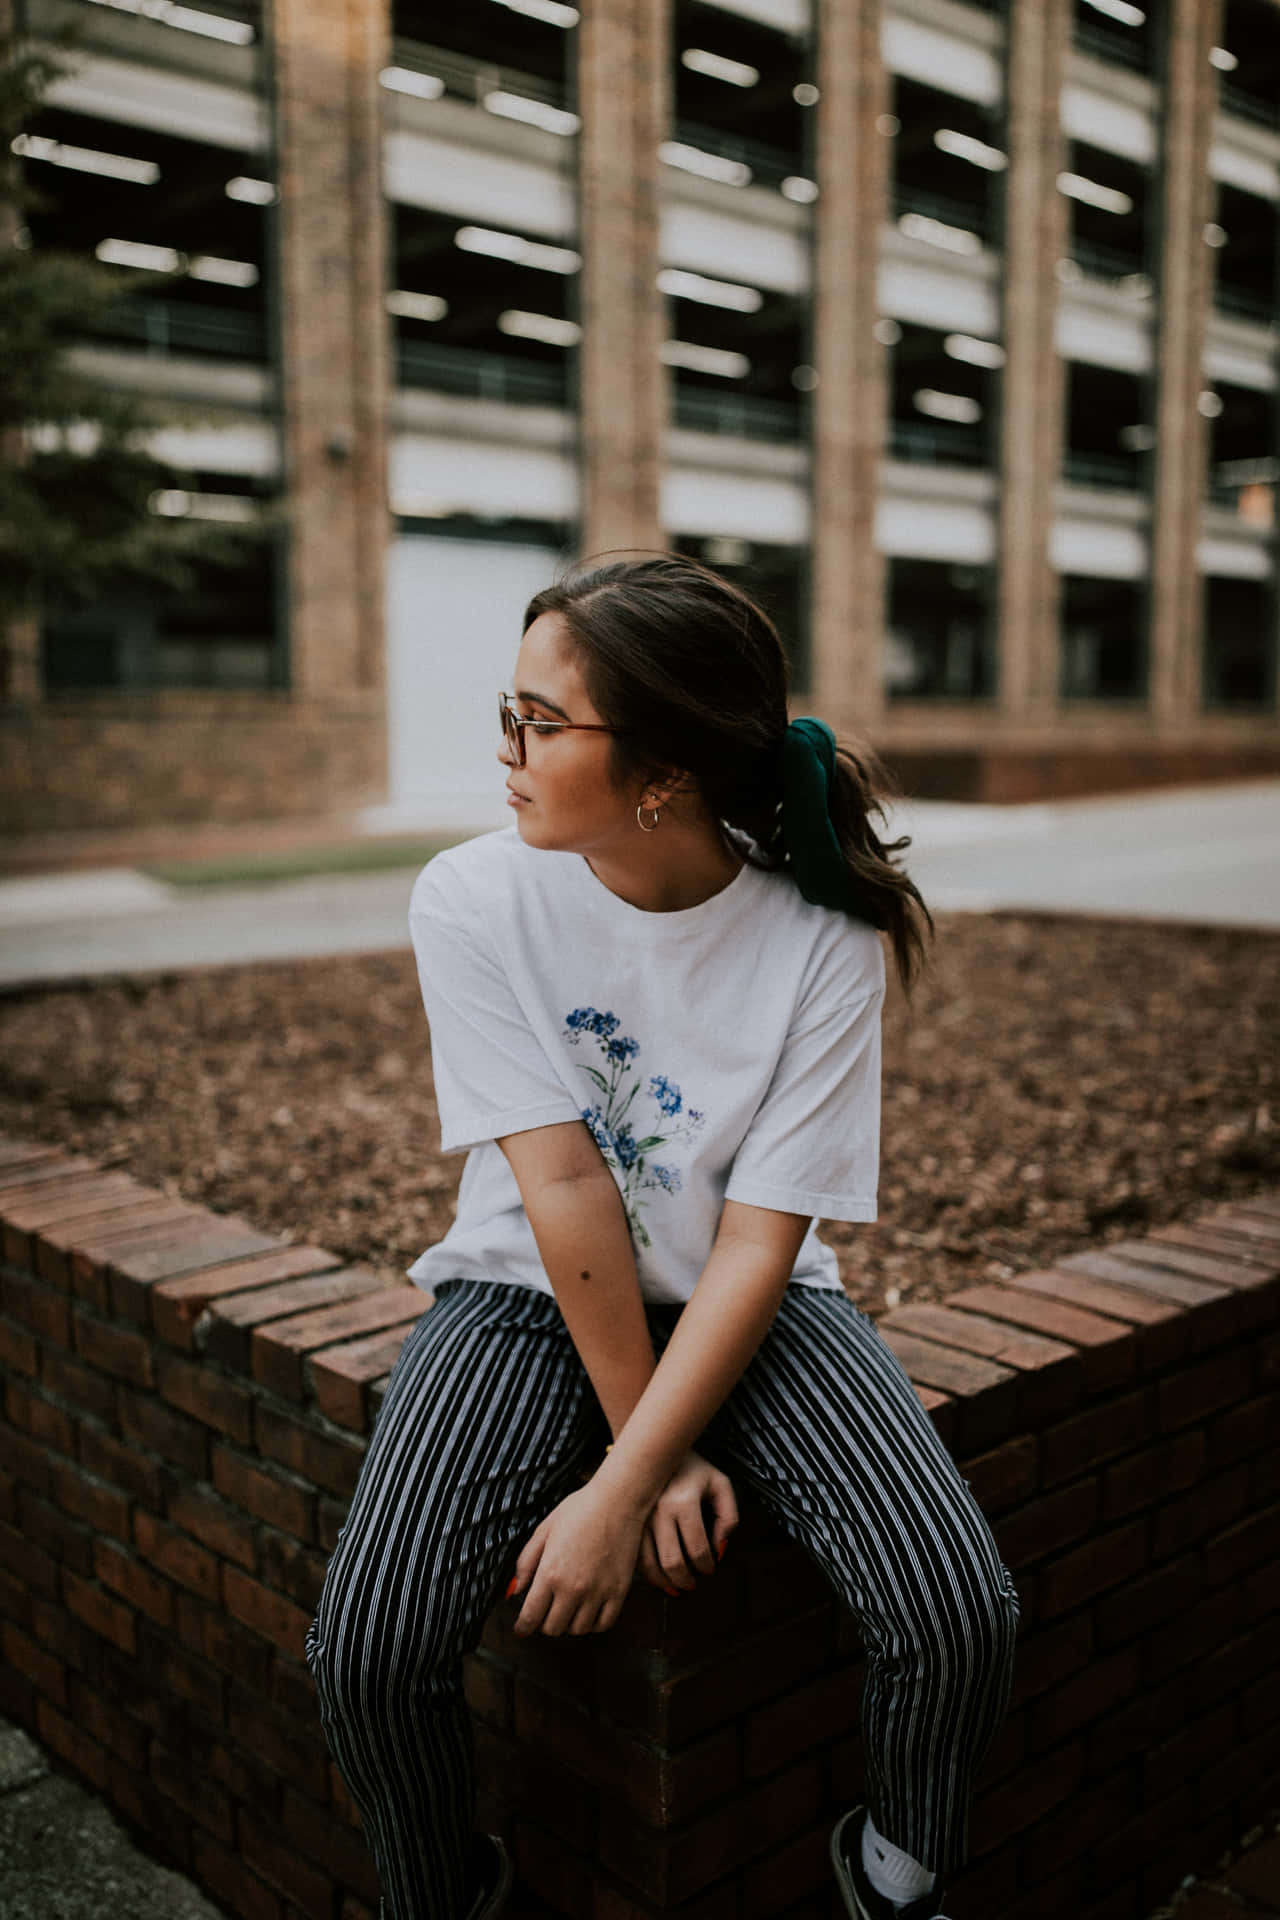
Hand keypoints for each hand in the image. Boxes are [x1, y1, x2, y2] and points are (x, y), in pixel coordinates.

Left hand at [509, 1482, 645, 1637]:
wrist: (618, 1500)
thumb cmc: (580, 1510)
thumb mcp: (544, 1530)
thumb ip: (526, 1562)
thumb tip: (516, 1590)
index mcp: (550, 1573)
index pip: (531, 1617)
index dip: (523, 1628)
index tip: (522, 1629)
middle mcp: (573, 1588)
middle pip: (552, 1628)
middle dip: (544, 1623)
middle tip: (545, 1612)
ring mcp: (598, 1592)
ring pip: (577, 1630)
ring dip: (569, 1623)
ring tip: (567, 1609)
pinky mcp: (619, 1592)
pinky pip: (603, 1624)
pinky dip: (593, 1624)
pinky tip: (589, 1611)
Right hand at [637, 1450, 737, 1594]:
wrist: (656, 1448)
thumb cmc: (692, 1467)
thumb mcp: (720, 1484)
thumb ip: (729, 1516)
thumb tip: (719, 1548)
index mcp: (683, 1501)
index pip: (698, 1548)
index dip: (707, 1565)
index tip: (711, 1568)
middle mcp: (658, 1509)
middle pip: (672, 1561)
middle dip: (686, 1580)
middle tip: (694, 1584)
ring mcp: (640, 1516)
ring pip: (648, 1563)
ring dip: (664, 1582)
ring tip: (676, 1587)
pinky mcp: (628, 1520)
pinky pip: (635, 1555)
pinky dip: (647, 1571)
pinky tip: (658, 1575)